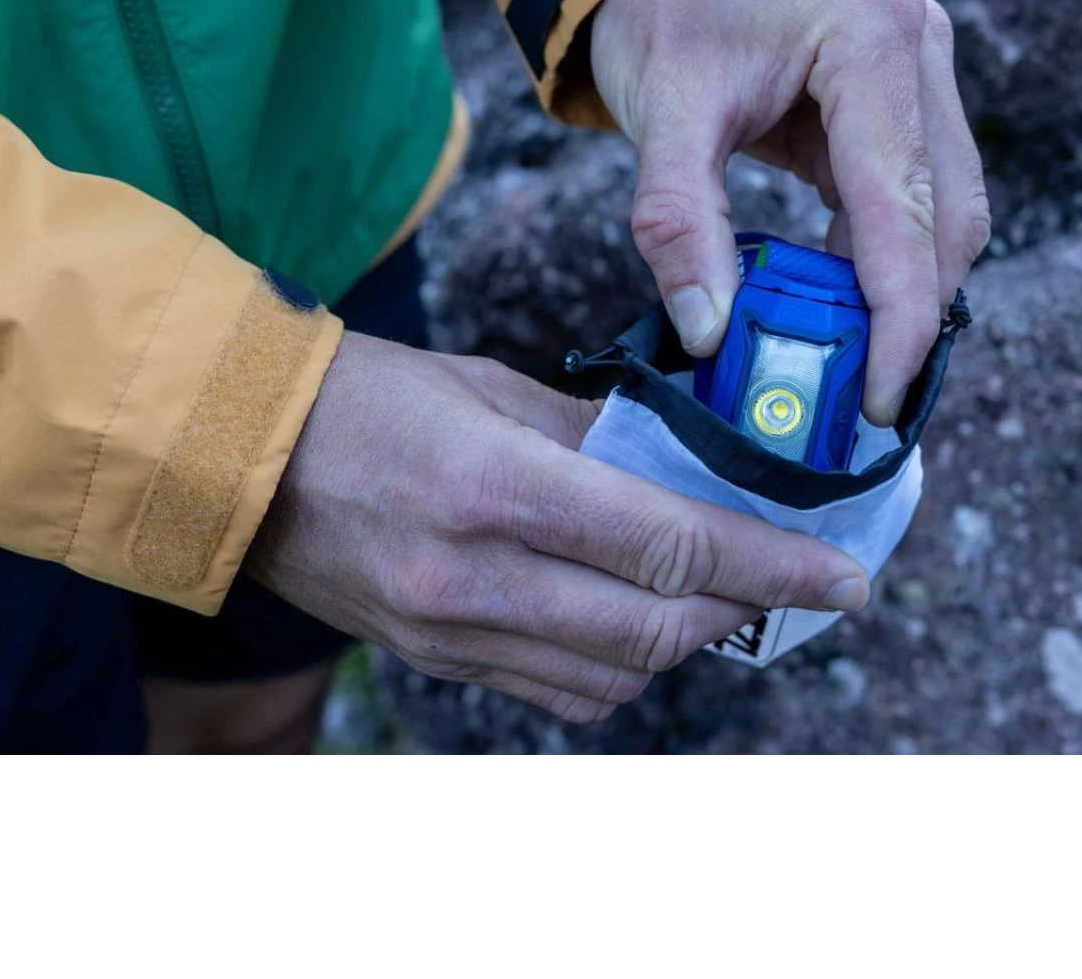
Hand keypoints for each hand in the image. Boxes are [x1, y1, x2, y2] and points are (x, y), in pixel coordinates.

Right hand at [246, 332, 872, 722]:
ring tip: (713, 594)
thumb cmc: (371, 397)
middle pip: (657, 627)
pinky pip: (556, 693)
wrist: (241, 456)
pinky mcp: (436, 660)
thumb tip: (683, 467)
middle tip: (795, 581)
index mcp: (499, 486)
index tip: (840, 576)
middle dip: (747, 609)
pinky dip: (617, 668)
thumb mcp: (492, 388)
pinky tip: (630, 622)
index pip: (670, 546)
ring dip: (684, 642)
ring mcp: (453, 632)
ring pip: (615, 676)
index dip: (771, 565)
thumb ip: (596, 436)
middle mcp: (478, 575)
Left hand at [591, 0, 990, 425]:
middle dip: (911, 313)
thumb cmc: (667, 20)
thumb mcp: (660, 114)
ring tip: (850, 363)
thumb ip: (678, 224)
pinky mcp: (905, 104)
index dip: (900, 315)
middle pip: (946, 216)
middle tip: (863, 398)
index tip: (877, 397)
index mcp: (873, 36)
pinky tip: (838, 306)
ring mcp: (923, 75)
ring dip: (902, 291)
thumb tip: (708, 333)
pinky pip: (910, 201)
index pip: (903, 205)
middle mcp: (920, 49)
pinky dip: (878, 260)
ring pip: (943, 214)